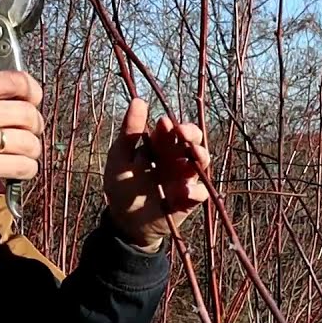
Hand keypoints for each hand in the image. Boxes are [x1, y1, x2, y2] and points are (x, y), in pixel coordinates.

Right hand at [0, 70, 43, 215]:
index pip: (16, 80)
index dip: (33, 92)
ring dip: (31, 151)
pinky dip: (26, 170)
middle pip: (28, 114)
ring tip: (20, 154)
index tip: (34, 102)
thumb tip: (16, 89)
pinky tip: (15, 169)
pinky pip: (23, 166)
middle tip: (28, 135)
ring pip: (30, 142)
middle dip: (35, 126)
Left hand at [103, 98, 211, 249]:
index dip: (170, 126)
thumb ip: (129, 132)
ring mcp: (184, 179)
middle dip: (191, 133)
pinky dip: (195, 191)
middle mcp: (175, 160)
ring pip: (201, 162)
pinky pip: (200, 192)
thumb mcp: (119, 158)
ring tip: (193, 152)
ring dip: (200, 155)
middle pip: (191, 141)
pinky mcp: (189, 200)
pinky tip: (182, 191)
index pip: (170, 131)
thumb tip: (139, 100)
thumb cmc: (121, 188)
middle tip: (182, 132)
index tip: (163, 124)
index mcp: (159, 148)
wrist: (125, 222)